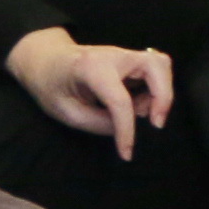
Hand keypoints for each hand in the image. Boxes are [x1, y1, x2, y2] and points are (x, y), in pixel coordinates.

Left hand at [7, 29, 176, 154]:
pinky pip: (155, 71)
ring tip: (143, 112)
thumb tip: (125, 128)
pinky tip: (139, 103)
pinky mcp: (130, 60)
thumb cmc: (50, 85)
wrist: (45, 60)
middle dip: (164, 97)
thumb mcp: (65, 112)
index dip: (126, 130)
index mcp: (92, 68)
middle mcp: (115, 55)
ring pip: (161, 64)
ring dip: (162, 92)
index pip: (120, 100)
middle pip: (157, 66)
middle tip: (155, 124)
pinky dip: (156, 89)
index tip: (127, 153)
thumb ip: (97, 123)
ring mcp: (125, 55)